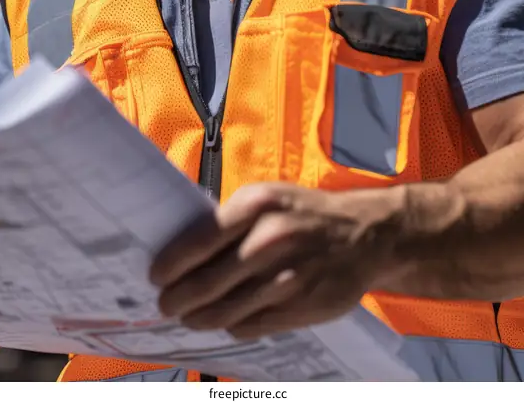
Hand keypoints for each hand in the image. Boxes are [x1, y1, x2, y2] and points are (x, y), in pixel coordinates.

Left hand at [150, 182, 403, 338]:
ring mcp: (287, 277)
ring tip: (191, 316)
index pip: (199, 241)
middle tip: (165, 304)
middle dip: (178, 299)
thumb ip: (232, 220)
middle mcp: (270, 240)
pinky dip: (234, 326)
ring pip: (227, 311)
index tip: (155, 275)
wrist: (367, 234)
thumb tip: (185, 248)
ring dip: (201, 318)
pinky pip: (253, 326)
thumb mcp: (269, 197)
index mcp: (257, 206)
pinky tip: (227, 321)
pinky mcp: (301, 308)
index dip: (171, 263)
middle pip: (207, 283)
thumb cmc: (307, 213)